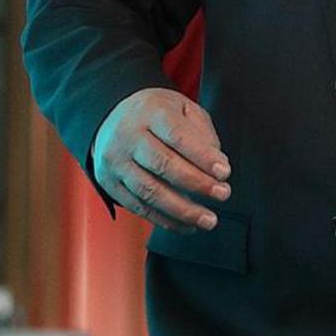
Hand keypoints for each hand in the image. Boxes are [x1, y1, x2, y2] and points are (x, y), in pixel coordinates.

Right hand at [90, 86, 231, 232]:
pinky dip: (165, 220)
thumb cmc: (157, 117)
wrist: (113, 120)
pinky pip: (139, 207)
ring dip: (183, 210)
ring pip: (150, 191)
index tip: (225, 173)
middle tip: (223, 194)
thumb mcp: (182, 109)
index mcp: (149, 111)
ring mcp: (115, 161)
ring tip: (208, 220)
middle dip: (197, 183)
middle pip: (163, 164)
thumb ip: (202, 133)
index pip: (177, 136)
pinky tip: (187, 226)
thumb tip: (218, 166)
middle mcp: (127, 135)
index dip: (202, 157)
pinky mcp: (110, 184)